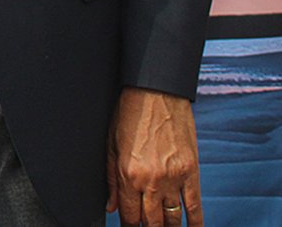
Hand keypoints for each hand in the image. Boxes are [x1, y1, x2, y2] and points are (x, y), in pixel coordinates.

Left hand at [106, 87, 201, 226]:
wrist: (156, 92)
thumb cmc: (130, 113)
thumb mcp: (111, 144)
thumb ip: (110, 179)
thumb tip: (111, 207)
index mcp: (127, 174)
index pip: (129, 215)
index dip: (129, 226)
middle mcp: (150, 180)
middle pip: (152, 222)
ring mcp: (173, 178)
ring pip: (173, 219)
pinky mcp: (191, 172)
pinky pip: (195, 206)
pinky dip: (195, 223)